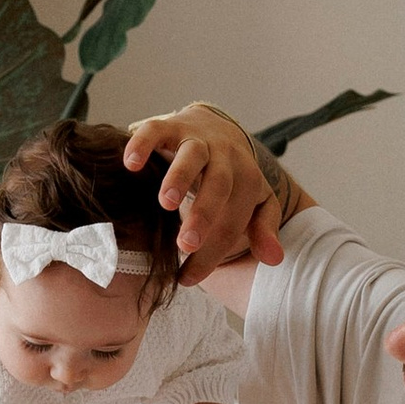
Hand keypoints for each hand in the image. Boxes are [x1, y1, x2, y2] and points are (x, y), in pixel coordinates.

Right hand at [121, 103, 283, 274]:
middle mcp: (224, 156)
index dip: (213, 252)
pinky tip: (131, 164)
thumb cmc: (230, 175)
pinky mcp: (170, 125)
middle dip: (204, 215)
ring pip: (192, 155)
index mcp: (246, 179)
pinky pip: (157, 130)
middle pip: (220, 184)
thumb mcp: (253, 200)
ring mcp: (197, 138)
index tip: (188, 278)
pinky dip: (144, 144)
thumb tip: (274, 260)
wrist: (213, 126)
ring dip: (180, 177)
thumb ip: (263, 228)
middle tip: (185, 245)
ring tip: (165, 204)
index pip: (233, 220)